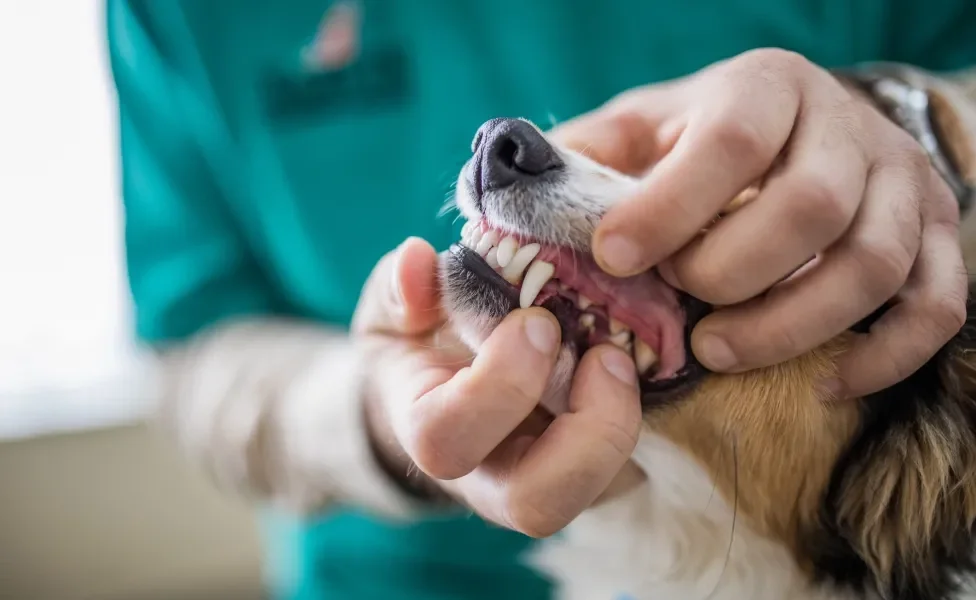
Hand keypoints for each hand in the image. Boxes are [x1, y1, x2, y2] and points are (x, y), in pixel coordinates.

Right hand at [353, 237, 642, 536]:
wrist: (444, 391)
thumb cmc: (421, 345)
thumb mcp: (397, 309)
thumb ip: (400, 288)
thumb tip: (417, 260)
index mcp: (430, 431)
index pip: (448, 440)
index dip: (498, 386)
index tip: (537, 321)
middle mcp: (489, 478)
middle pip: (536, 506)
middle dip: (583, 431)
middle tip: (605, 355)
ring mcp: (546, 483)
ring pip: (596, 495)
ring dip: (623, 426)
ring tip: (624, 357)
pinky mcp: (595, 473)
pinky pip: (633, 469)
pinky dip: (649, 417)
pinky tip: (646, 361)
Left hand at [553, 48, 966, 398]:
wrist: (801, 130)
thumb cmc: (701, 140)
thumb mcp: (638, 129)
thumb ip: (583, 158)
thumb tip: (510, 198)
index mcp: (766, 88)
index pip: (732, 140)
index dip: (671, 206)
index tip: (614, 255)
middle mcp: (845, 128)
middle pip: (811, 207)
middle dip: (732, 271)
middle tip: (679, 303)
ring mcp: (903, 185)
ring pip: (875, 264)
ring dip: (792, 324)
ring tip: (720, 351)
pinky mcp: (936, 242)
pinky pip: (936, 309)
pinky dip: (883, 357)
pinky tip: (821, 384)